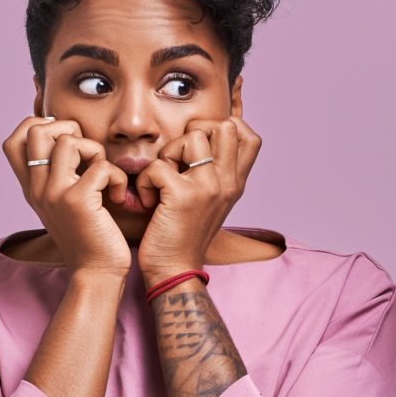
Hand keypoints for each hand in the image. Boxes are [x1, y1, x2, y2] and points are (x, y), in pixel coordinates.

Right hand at [2, 116, 131, 276]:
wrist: (96, 274)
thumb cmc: (88, 237)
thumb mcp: (63, 204)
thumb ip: (58, 176)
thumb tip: (69, 139)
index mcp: (31, 188)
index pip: (14, 140)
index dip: (38, 126)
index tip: (65, 140)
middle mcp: (37, 189)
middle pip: (36, 130)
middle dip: (68, 128)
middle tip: (87, 153)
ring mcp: (54, 193)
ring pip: (69, 141)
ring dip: (96, 151)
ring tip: (104, 175)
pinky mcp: (78, 201)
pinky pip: (100, 165)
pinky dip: (116, 177)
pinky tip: (118, 196)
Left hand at [134, 115, 261, 285]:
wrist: (175, 271)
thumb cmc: (185, 234)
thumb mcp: (211, 201)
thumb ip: (214, 173)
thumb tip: (203, 139)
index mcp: (236, 183)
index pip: (250, 136)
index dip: (225, 126)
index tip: (200, 143)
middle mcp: (228, 182)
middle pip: (225, 126)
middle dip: (193, 132)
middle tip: (178, 160)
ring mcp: (209, 188)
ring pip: (192, 137)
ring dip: (168, 152)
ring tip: (163, 178)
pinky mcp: (183, 196)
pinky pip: (159, 164)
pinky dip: (145, 179)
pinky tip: (149, 200)